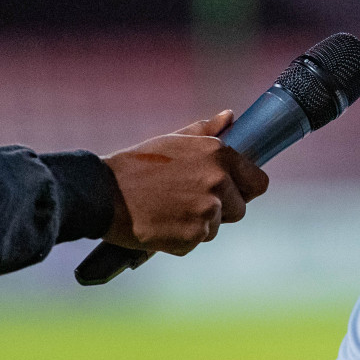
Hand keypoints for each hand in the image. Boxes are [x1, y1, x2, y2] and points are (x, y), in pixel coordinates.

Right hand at [100, 111, 269, 255]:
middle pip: (239, 209)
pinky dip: (181, 238)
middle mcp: (218, 181)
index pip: (258, 182)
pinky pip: (196, 242)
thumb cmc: (137, 165)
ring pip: (216, 227)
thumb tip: (231, 117)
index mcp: (218, 154)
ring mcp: (207, 211)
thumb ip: (206, 130)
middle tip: (186, 201)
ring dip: (197, 224)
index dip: (244, 189)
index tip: (230, 192)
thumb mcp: (173, 141)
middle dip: (219, 210)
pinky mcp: (193, 236)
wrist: (102, 193)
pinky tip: (161, 223)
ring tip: (168, 210)